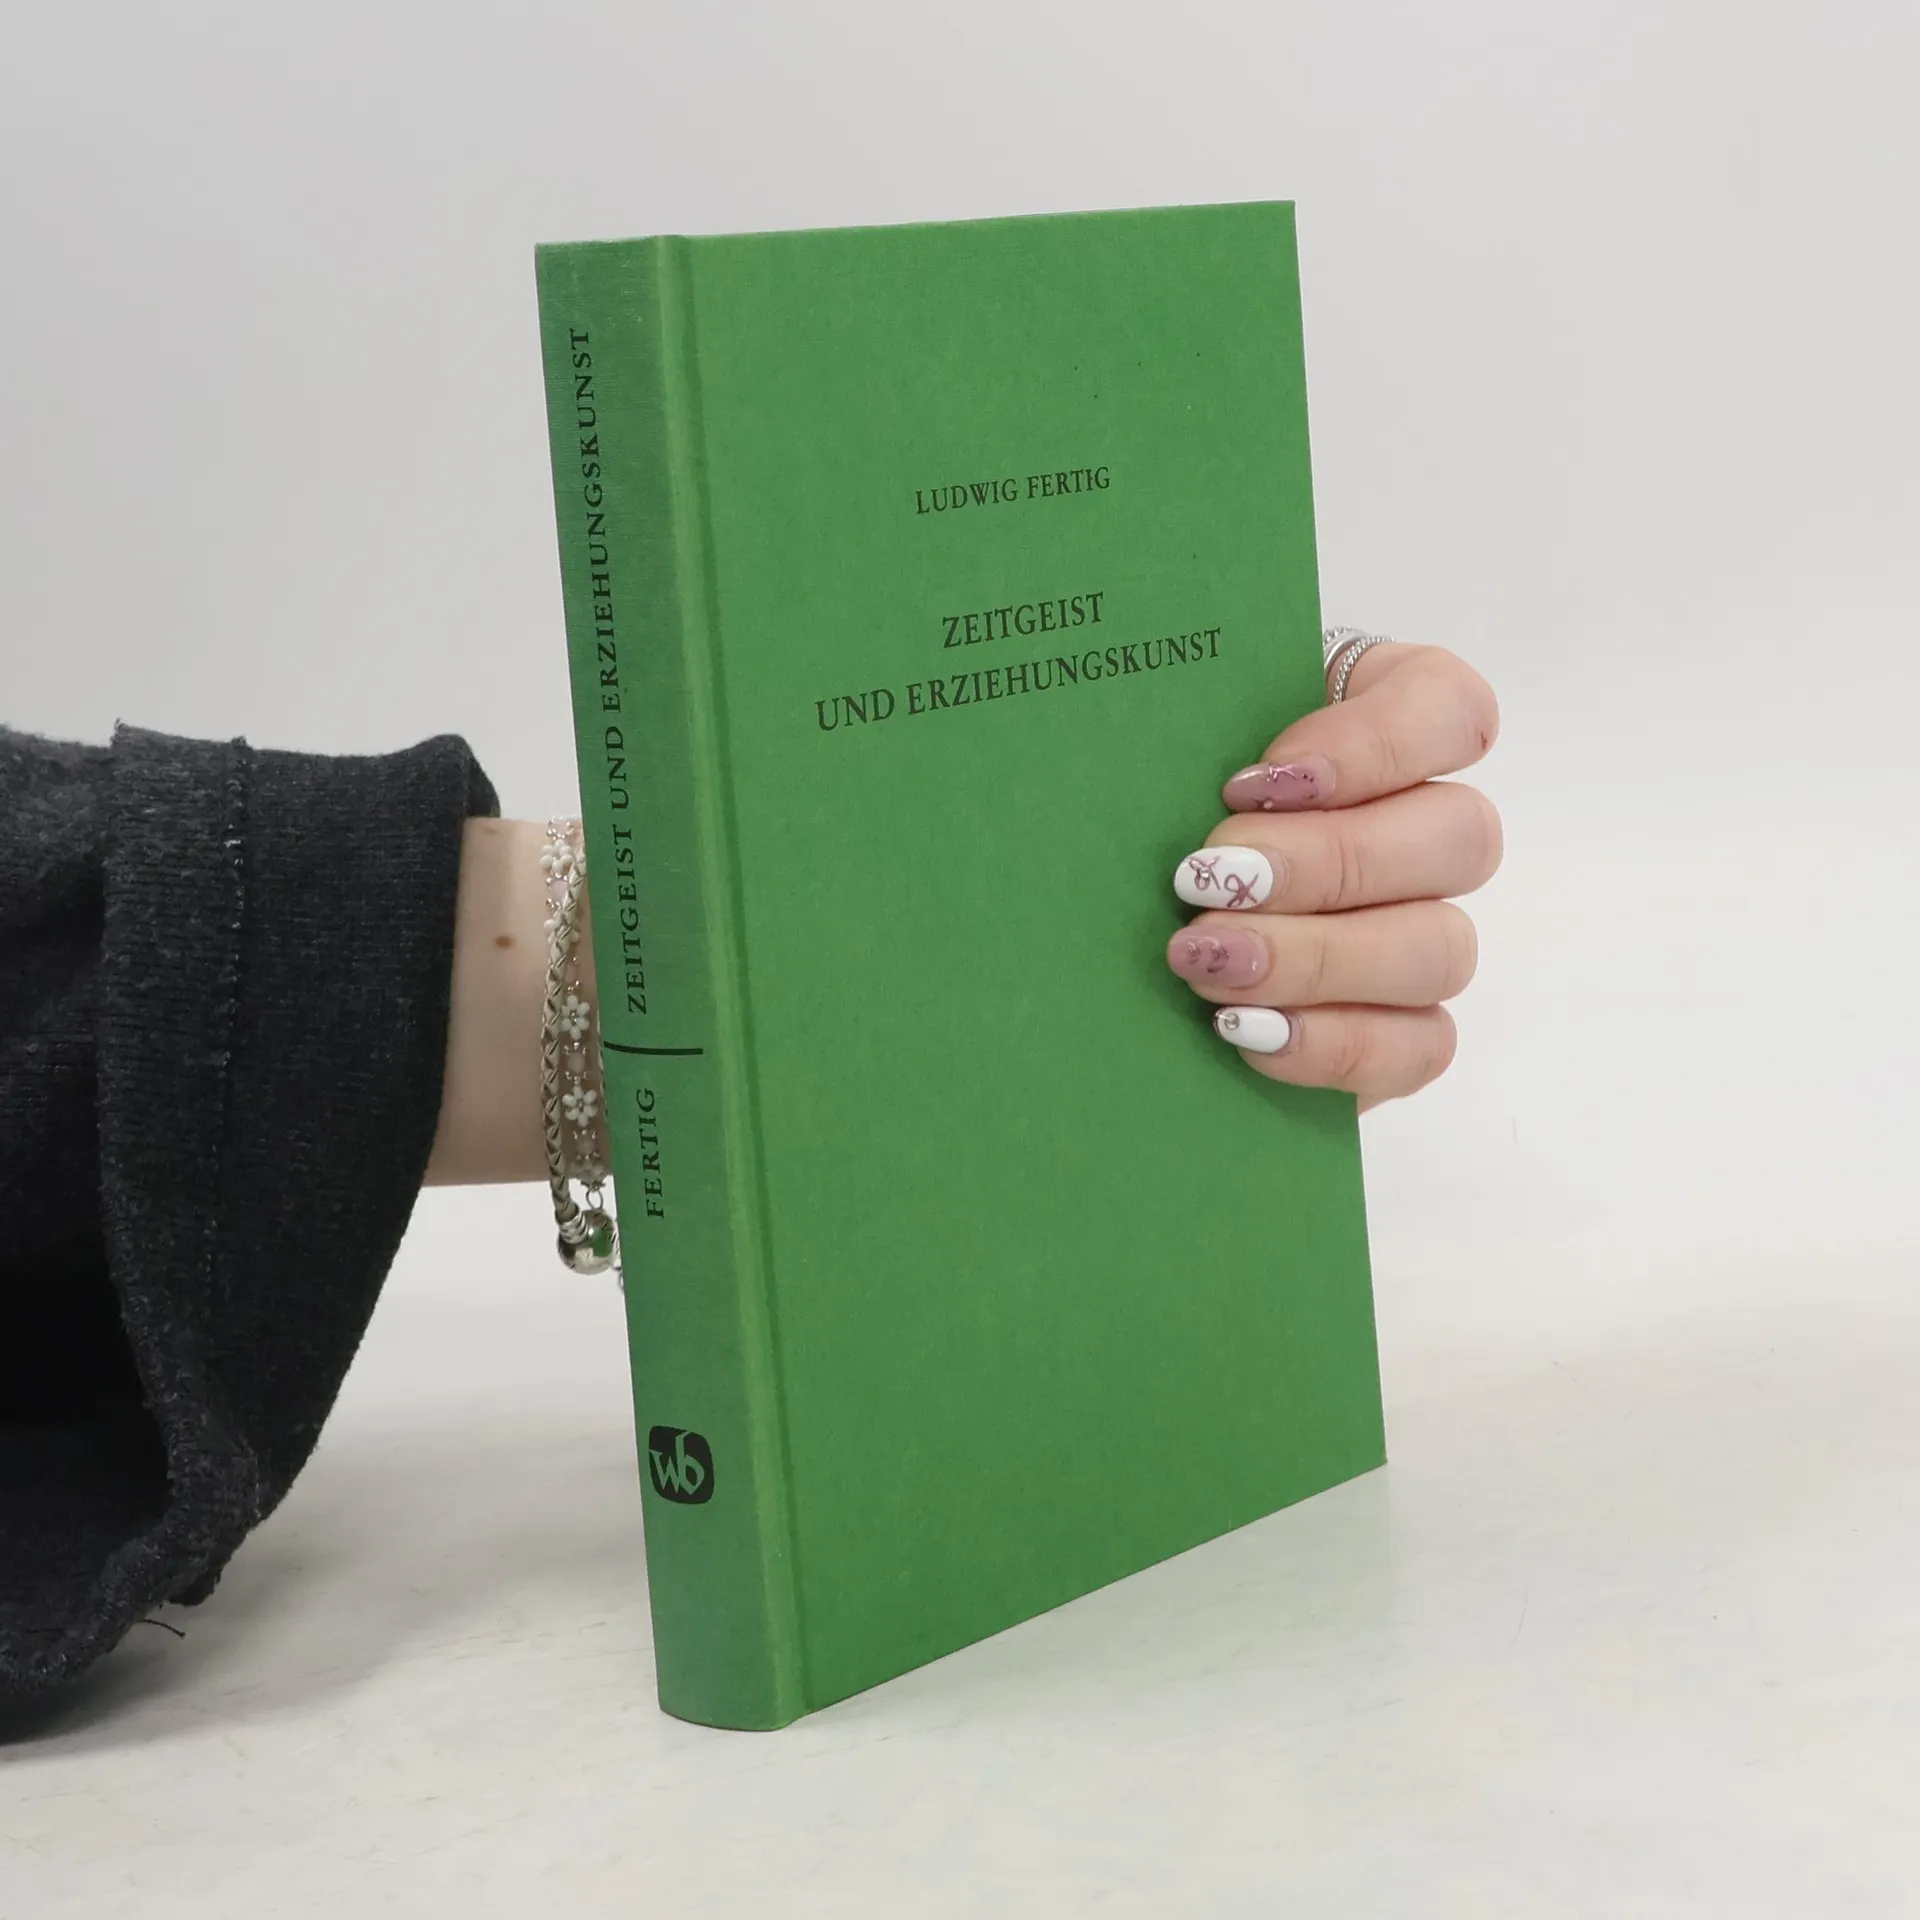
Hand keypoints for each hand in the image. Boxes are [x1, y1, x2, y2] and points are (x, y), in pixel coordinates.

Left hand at [1165, 642, 1501, 1111]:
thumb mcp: (1172, 737)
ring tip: (1205, 962)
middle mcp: (1430, 824)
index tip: (1253, 781)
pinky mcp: (1403, 1026)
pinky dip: (1331, 1042)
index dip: (1373, 745)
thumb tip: (1191, 753)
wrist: (1107, 907)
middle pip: (1458, 838)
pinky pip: (1419, 1046)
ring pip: (1441, 948)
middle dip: (1325, 865)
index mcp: (1391, 720)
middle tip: (1207, 882)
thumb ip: (1196, 726)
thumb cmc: (1154, 792)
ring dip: (1318, 960)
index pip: (1449, 708)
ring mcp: (1427, 930)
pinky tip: (1244, 1028)